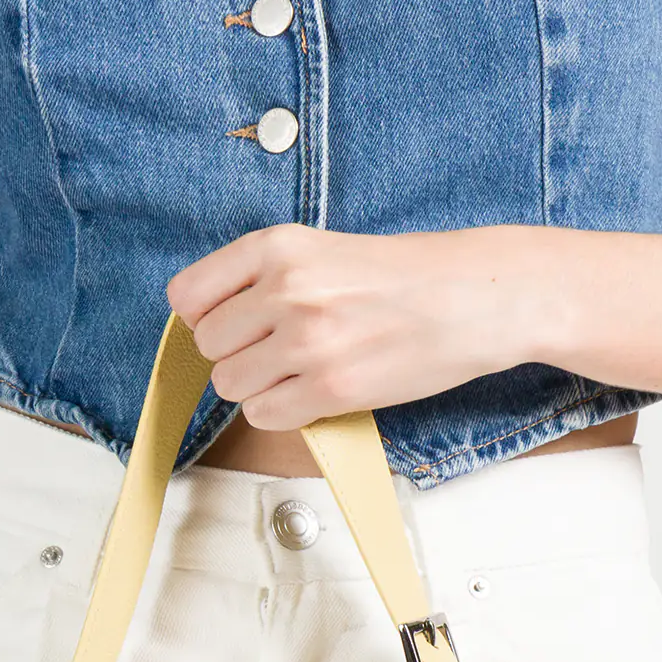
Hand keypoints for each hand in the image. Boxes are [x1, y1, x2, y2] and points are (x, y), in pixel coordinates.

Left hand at [166, 222, 543, 430]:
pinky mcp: (330, 389)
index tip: (234, 324)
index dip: (206, 318)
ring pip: (230, 385)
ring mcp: (307, 342)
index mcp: (278, 246)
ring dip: (256, 387)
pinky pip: (263, 415)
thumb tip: (206, 323)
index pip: (187, 297)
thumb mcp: (322, 250)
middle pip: (208, 346)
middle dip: (236, 354)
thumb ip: (263, 278)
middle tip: (278, 351)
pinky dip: (281, 411)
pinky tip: (313, 391)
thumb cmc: (402, 276)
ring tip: (298, 371)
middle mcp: (287, 290)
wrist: (473, 297)